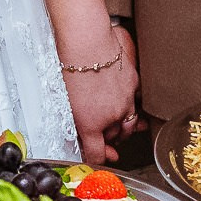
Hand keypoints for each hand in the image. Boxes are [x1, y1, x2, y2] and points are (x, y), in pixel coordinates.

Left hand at [62, 25, 136, 162]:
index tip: (96, 156)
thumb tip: (81, 129)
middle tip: (104, 138)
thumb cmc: (71, 66)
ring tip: (116, 124)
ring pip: (128, 122)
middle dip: (109, 139)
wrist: (86, 42)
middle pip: (114, 138)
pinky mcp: (134, 84)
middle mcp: (112, 115)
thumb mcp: (66, 101)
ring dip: (122, 126)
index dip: (97, 158)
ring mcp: (126, 100)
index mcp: (91, 123)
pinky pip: (134, 102)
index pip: (97, 154)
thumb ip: (77, 121)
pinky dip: (128, 105)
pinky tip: (121, 100)